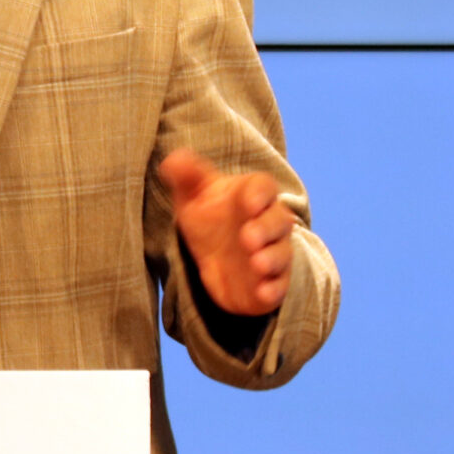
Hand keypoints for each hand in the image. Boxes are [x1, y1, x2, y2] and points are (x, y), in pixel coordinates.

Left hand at [160, 148, 294, 317]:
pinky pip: (279, 286)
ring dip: (272, 259)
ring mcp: (272, 252)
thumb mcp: (193, 193)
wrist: (215, 252)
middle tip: (247, 238)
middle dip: (266, 229)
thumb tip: (172, 160)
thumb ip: (186, 175)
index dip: (259, 194)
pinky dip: (274, 290)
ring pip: (281, 254)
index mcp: (252, 194)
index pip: (263, 187)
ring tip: (257, 264)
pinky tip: (263, 294)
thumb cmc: (209, 213)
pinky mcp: (271, 281)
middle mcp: (269, 223)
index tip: (249, 202)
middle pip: (278, 221)